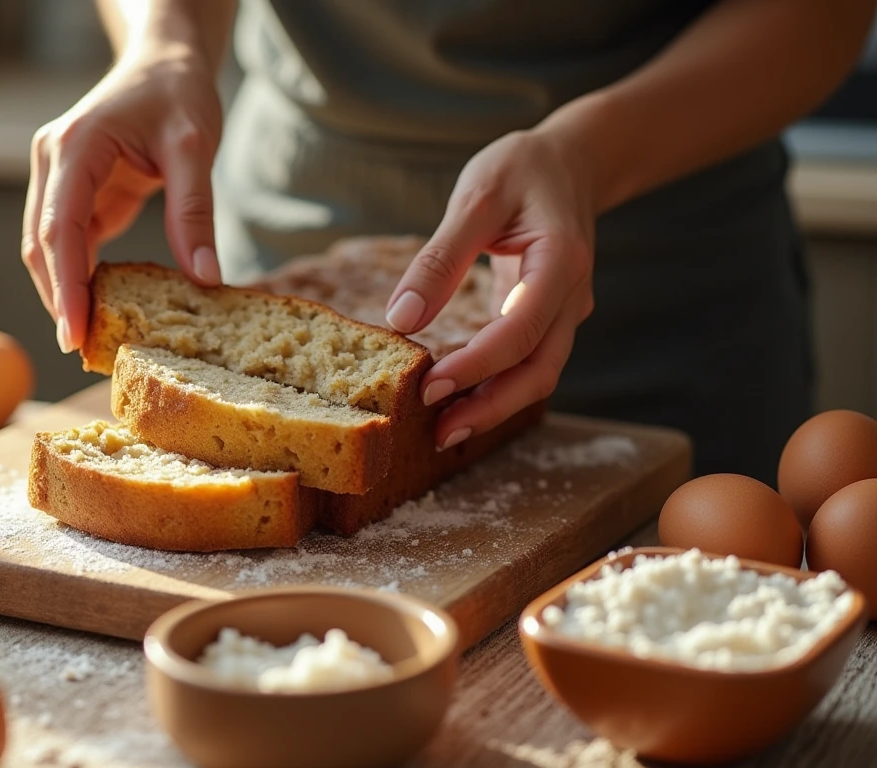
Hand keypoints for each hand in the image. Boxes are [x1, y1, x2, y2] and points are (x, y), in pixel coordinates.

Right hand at [23, 48, 223, 352]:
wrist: (166, 58)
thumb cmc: (178, 91)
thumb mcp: (196, 145)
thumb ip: (195, 211)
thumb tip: (205, 280)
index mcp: (75, 146)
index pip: (59, 228)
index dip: (64, 287)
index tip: (74, 334)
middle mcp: (53, 162)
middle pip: (42, 245)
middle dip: (59, 300)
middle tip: (85, 352)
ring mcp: (58, 177)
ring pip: (49, 248)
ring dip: (66, 292)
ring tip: (92, 341)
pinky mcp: (74, 191)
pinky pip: (71, 242)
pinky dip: (83, 277)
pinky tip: (104, 309)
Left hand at [385, 129, 596, 450]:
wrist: (570, 161)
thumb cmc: (522, 169)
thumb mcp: (476, 196)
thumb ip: (439, 258)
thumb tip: (401, 319)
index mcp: (559, 262)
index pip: (521, 329)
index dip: (476, 365)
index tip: (430, 387)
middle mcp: (570, 295)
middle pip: (539, 369)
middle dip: (490, 406)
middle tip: (437, 432)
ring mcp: (563, 311)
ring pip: (538, 374)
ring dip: (494, 406)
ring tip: (443, 429)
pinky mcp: (546, 318)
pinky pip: (526, 361)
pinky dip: (495, 385)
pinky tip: (458, 399)